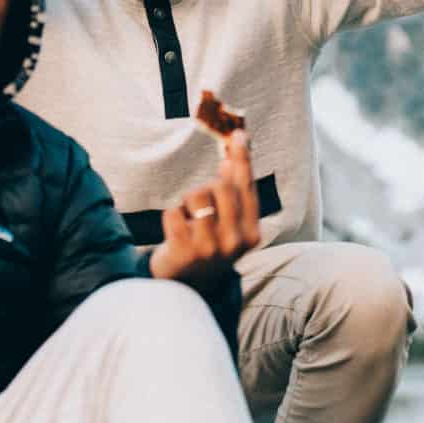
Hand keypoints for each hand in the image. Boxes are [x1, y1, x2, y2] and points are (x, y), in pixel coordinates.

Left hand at [148, 131, 261, 283]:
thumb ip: (234, 194)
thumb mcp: (229, 225)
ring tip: (188, 221)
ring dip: (187, 203)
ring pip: (196, 195)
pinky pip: (173, 212)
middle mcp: (235, 241)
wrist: (187, 288)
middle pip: (219, 186)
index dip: (242, 159)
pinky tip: (176, 233)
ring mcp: (210, 248)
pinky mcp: (184, 251)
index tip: (238, 134)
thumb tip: (231, 157)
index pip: (247, 187)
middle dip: (205, 188)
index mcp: (252, 234)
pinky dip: (171, 216)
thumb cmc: (209, 247)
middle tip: (199, 206)